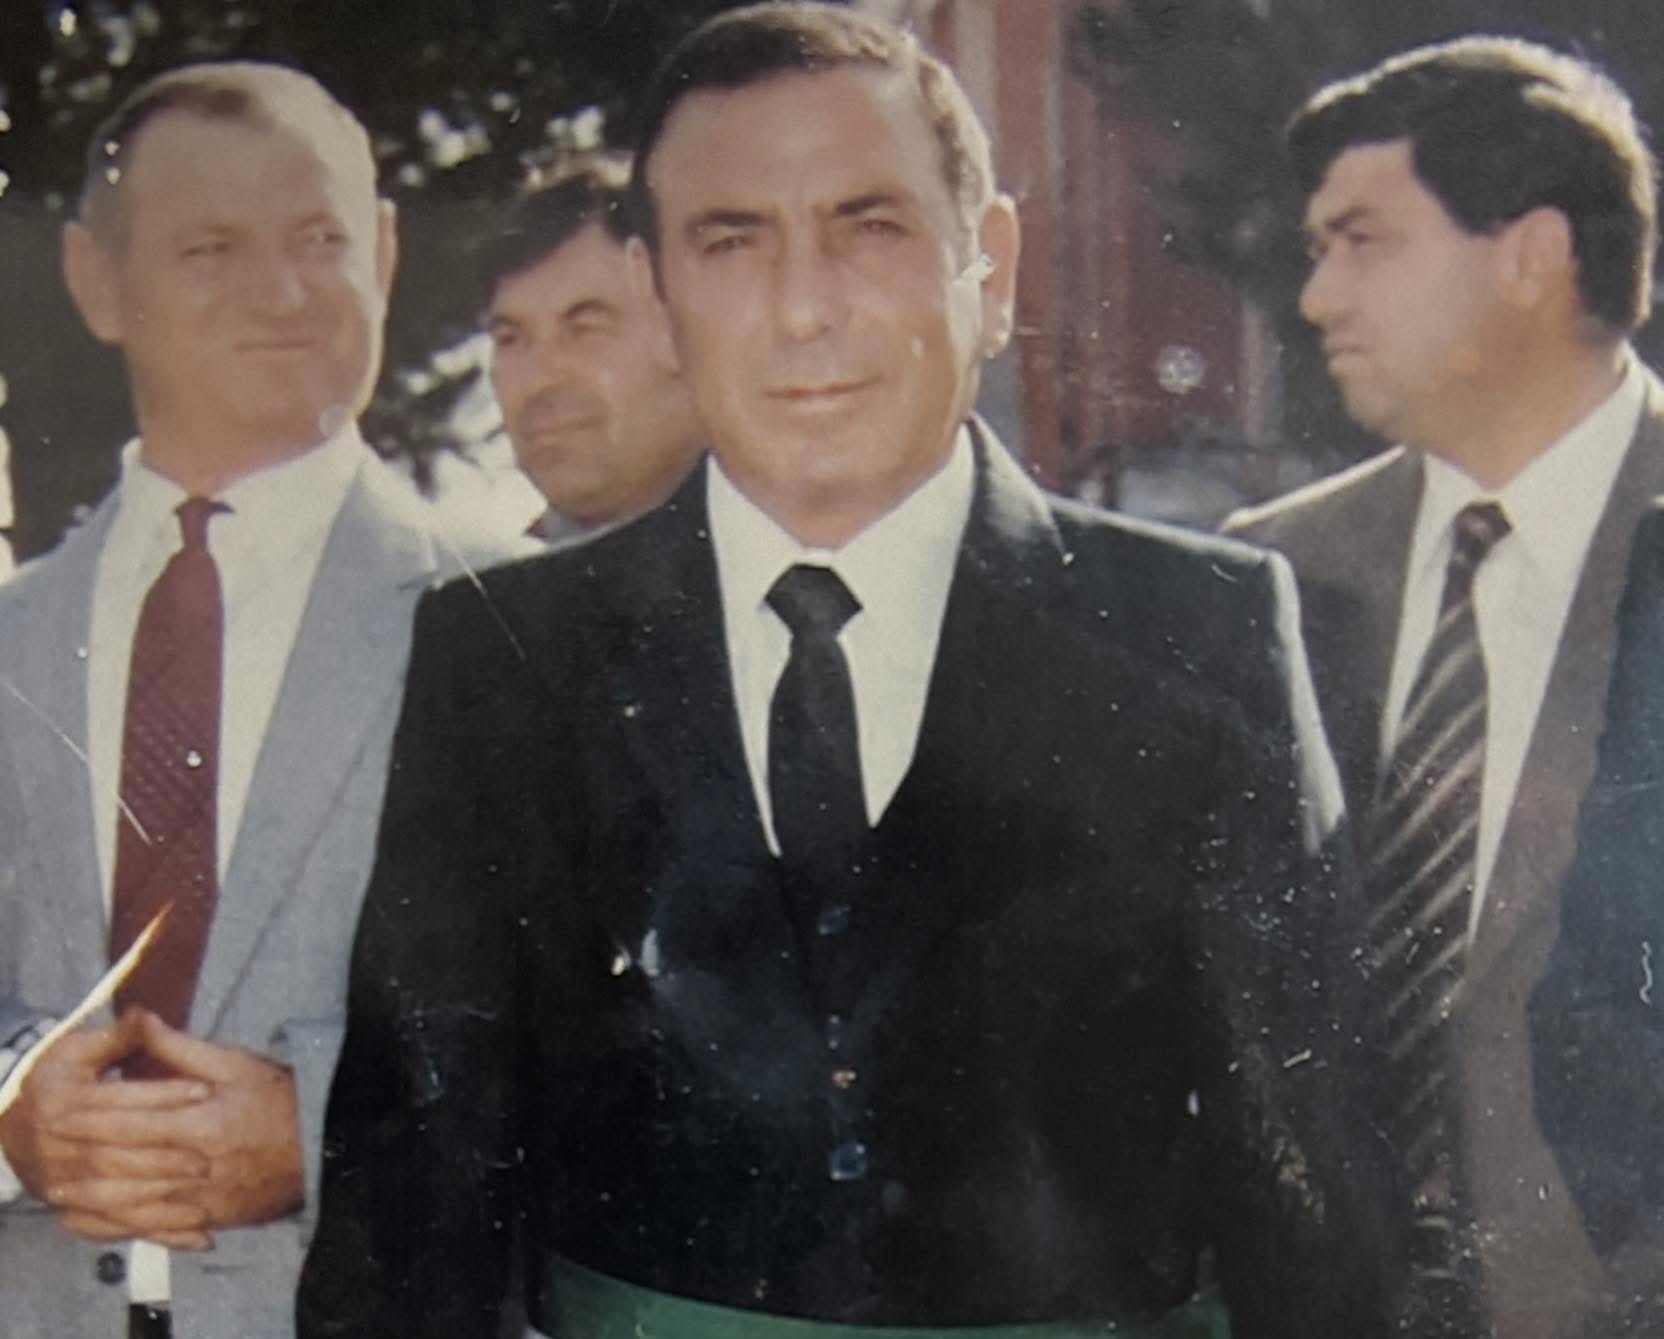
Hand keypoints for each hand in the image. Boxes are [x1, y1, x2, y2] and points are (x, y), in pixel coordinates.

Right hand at [0, 1014, 213, 1248]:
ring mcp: (62, 1184)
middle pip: (117, 1157)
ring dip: (160, 1202)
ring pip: (115, 1198)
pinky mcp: (71, 1209)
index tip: (203, 1092)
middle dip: (165, 1157)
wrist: (5, 1121)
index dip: (162, 1096)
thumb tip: (144, 1015)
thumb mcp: (76, 1050)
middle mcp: (59, 1150)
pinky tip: (194, 1235)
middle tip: (209, 1156)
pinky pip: (114, 1228)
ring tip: (204, 1198)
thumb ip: (116, 1038)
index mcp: (64, 1106)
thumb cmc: (51, 1080)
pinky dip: (155, 1233)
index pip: (120, 1103)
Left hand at [80, 1010, 305, 1232]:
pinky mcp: (209, 1219)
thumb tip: (140, 1017)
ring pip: (131, 1203)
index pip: (127, 1122)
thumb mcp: (234, 1063)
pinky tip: (99, 1218)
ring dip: (91, 1198)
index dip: (89, 1117)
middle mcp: (195, 1167)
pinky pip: (155, 1228)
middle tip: (50, 1150)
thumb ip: (179, 1048)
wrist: (324, 1143)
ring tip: (62, 1189)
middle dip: (80, 1159)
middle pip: (122, 1166)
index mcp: (199, 1124)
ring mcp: (202, 1199)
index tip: (60, 1109)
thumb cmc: (280, 1098)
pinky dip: (121, 1225)